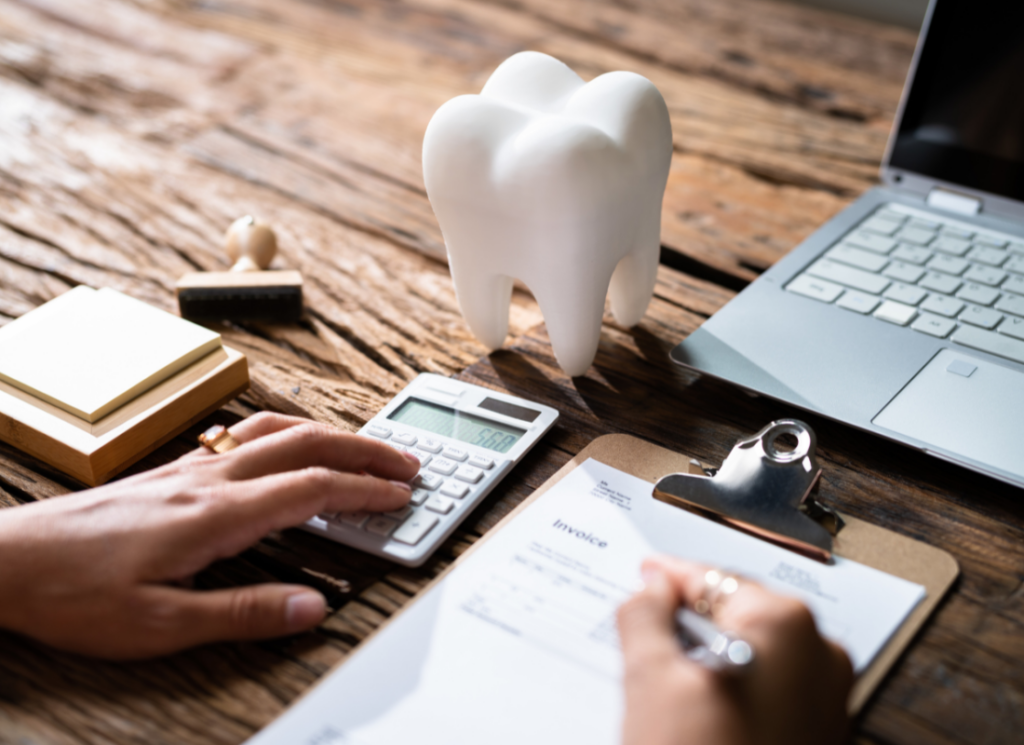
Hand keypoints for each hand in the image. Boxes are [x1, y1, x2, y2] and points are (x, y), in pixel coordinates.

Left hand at [0, 413, 419, 658]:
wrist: (7, 561)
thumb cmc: (75, 594)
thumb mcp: (160, 624)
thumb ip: (243, 613)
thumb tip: (313, 608)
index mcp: (215, 514)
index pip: (311, 488)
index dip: (364, 492)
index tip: (402, 496)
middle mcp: (209, 479)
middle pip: (306, 443)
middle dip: (364, 451)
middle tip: (406, 462)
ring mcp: (191, 469)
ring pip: (277, 431)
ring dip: (330, 435)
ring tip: (363, 449)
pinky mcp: (173, 472)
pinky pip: (248, 436)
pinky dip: (291, 434)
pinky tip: (290, 446)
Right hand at [617, 555, 852, 744]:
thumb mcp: (650, 680)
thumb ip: (645, 616)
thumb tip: (651, 590)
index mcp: (786, 627)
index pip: (714, 579)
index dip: (670, 577)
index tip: (647, 575)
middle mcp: (820, 657)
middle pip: (737, 615)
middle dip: (689, 620)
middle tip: (643, 627)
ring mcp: (826, 701)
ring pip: (751, 655)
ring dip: (706, 657)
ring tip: (661, 678)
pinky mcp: (818, 737)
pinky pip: (766, 691)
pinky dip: (729, 688)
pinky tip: (692, 712)